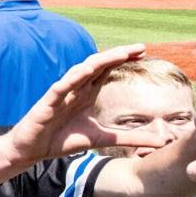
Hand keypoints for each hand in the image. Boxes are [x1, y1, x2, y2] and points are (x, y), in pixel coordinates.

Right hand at [0, 44, 169, 171]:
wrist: (34, 149)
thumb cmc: (65, 139)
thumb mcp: (103, 139)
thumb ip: (131, 138)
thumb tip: (161, 143)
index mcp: (88, 92)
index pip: (107, 70)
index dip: (123, 59)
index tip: (143, 52)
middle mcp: (77, 87)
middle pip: (99, 65)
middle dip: (118, 55)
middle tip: (139, 47)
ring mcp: (63, 92)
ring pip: (82, 70)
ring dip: (100, 61)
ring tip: (119, 54)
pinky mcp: (48, 102)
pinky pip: (61, 86)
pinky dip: (73, 78)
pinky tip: (85, 70)